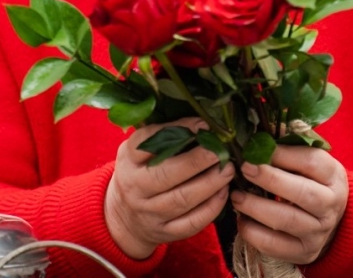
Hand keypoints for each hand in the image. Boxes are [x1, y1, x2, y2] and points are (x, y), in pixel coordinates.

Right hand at [105, 117, 235, 259]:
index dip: (176, 131)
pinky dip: (211, 207)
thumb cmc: (140, 174)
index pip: (146, 143)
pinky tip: (224, 192)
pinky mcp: (166, 232)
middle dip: (196, 161)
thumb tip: (200, 121)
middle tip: (220, 151)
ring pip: (182, 200)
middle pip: (165, 175)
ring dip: (210, 183)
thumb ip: (160, 136)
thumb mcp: (138, 152)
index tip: (202, 124)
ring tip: (228, 169)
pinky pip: (192, 222)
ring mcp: (150, 213)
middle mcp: (135, 188)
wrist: (125, 218)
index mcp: (128, 161)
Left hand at [230, 145, 348, 263]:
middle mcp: (330, 206)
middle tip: (244, 168)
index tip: (258, 147)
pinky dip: (253, 233)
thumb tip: (261, 129)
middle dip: (269, 180)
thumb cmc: (312, 181)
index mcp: (334, 176)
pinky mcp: (303, 252)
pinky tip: (241, 219)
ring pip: (286, 220)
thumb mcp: (309, 160)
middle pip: (301, 193)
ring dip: (255, 207)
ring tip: (236, 196)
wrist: (332, 220)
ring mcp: (318, 232)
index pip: (312, 162)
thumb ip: (289, 143)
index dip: (283, 154)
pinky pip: (275, 246)